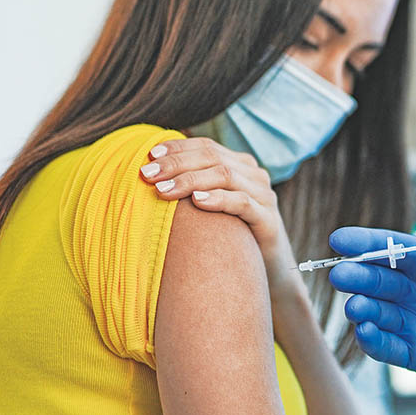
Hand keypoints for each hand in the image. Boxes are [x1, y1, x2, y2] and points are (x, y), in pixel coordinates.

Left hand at [140, 137, 297, 293]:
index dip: (178, 148)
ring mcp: (263, 196)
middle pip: (213, 157)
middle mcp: (254, 175)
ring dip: (190, 180)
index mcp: (240, 165)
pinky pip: (242, 203)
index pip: (206, 146)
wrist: (268, 268)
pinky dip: (218, 199)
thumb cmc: (231, 234)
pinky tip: (197, 201)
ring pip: (225, 175)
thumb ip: (193, 186)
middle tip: (147, 174)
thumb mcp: (212, 205)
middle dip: (177, 164)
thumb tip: (151, 176)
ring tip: (163, 190)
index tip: (149, 156)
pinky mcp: (268, 219)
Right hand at [328, 225, 415, 392]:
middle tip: (341, 276)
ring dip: (362, 309)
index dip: (363, 243)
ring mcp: (415, 322)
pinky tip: (366, 332)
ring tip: (356, 308)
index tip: (338, 239)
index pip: (390, 248)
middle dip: (357, 277)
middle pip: (377, 280)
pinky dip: (373, 341)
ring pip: (377, 313)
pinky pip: (388, 347)